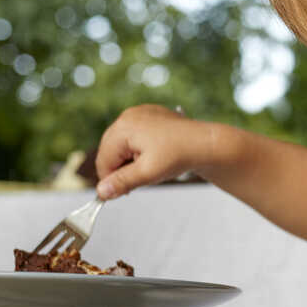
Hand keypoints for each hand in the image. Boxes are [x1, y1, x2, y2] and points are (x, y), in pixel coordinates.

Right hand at [94, 104, 214, 198]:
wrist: (205, 143)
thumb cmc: (179, 154)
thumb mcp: (148, 173)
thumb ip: (122, 182)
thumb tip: (101, 192)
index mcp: (123, 128)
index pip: (104, 160)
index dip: (111, 180)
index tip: (123, 192)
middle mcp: (127, 116)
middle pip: (110, 150)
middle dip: (121, 168)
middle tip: (139, 180)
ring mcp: (138, 114)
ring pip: (121, 144)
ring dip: (130, 159)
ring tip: (150, 166)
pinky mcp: (148, 116)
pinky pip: (133, 136)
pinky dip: (139, 149)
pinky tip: (154, 156)